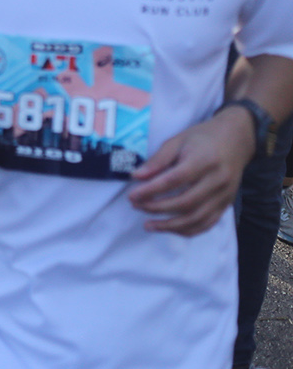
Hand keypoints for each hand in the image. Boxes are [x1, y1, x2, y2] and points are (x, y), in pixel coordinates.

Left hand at [128, 106, 255, 234]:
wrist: (237, 139)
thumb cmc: (203, 138)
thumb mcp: (178, 141)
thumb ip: (158, 160)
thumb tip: (137, 177)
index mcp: (204, 160)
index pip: (175, 180)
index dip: (152, 190)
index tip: (132, 195)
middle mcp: (217, 180)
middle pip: (185, 202)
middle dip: (157, 208)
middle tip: (136, 206)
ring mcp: (224, 195)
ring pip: (197, 218)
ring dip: (170, 225)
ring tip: (148, 225)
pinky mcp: (226, 204)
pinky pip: (207, 223)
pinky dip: (187, 230)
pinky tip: (169, 228)